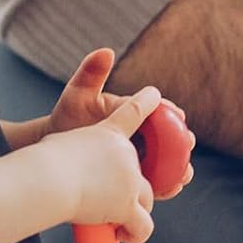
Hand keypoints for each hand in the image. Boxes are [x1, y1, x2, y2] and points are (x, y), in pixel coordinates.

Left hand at [47, 50, 195, 192]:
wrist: (54, 149)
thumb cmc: (66, 118)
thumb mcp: (77, 95)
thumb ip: (91, 74)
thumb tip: (106, 51)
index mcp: (131, 111)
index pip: (157, 109)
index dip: (172, 112)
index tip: (180, 115)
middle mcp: (138, 133)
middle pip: (167, 138)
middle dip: (181, 143)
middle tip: (189, 145)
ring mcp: (135, 155)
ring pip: (163, 162)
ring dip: (178, 168)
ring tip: (183, 175)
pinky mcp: (130, 175)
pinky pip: (150, 180)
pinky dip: (162, 185)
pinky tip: (169, 191)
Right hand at [51, 86, 159, 242]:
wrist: (45, 178)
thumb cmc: (40, 163)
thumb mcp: (55, 146)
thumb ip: (67, 154)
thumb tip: (51, 170)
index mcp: (108, 133)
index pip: (134, 112)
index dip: (148, 101)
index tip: (156, 94)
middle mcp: (126, 153)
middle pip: (142, 171)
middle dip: (132, 187)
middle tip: (111, 199)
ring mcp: (130, 179)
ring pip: (147, 199)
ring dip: (136, 211)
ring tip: (119, 221)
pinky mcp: (128, 205)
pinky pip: (143, 225)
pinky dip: (136, 233)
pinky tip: (123, 235)